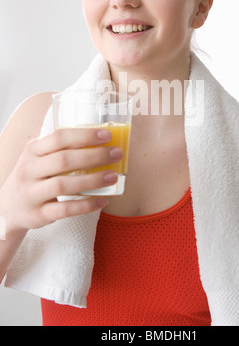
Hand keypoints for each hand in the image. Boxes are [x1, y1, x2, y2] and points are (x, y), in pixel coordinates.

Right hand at [0, 128, 121, 233]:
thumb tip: (100, 142)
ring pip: (64, 185)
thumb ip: (61, 150)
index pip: (59, 138)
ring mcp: (31, 193)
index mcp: (32, 151)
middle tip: (116, 154)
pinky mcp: (38, 214)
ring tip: (113, 176)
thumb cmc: (33, 177)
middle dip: (94, 156)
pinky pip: (65, 209)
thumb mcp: (38, 158)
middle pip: (64, 160)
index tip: (106, 135)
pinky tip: (102, 200)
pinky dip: (86, 205)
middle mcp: (29, 170)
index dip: (84, 135)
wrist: (8, 207)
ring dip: (92, 180)